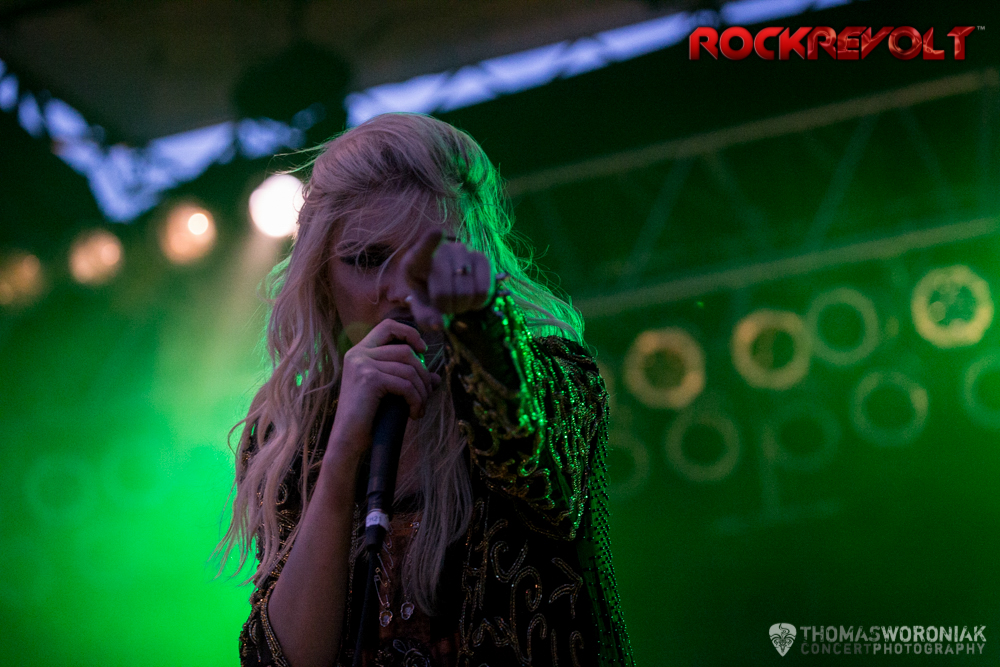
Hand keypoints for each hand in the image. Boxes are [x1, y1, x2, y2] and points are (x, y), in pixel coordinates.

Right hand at [327, 319, 440, 465]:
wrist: (348, 440)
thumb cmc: (367, 418)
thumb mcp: (390, 393)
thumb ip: (408, 380)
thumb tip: (436, 378)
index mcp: (359, 352)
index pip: (388, 326)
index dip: (409, 333)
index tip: (423, 350)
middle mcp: (358, 354)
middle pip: (405, 350)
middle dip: (423, 373)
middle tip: (426, 395)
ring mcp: (362, 364)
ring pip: (409, 369)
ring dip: (422, 391)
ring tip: (419, 408)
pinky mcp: (369, 378)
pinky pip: (406, 385)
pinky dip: (416, 400)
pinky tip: (414, 414)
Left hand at [401, 229, 493, 330]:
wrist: (446, 284)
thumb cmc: (428, 293)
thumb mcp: (421, 306)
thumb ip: (425, 317)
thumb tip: (439, 324)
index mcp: (417, 260)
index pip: (424, 248)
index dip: (430, 241)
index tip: (437, 233)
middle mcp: (442, 250)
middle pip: (446, 292)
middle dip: (446, 309)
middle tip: (446, 308)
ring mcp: (464, 250)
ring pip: (467, 293)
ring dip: (462, 307)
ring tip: (457, 303)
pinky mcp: (482, 258)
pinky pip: (484, 289)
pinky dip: (478, 303)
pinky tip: (471, 301)